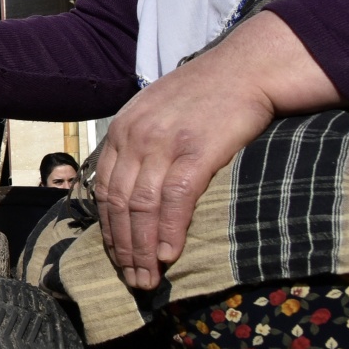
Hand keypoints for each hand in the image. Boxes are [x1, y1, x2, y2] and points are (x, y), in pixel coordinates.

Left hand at [92, 11, 340, 289]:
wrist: (245, 69)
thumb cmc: (204, 94)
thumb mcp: (155, 113)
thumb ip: (138, 145)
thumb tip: (130, 190)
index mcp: (121, 129)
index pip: (103, 189)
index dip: (107, 229)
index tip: (115, 257)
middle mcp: (134, 137)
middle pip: (118, 204)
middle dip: (122, 248)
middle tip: (131, 280)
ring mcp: (163, 144)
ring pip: (142, 208)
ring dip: (142, 249)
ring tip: (147, 278)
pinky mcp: (195, 152)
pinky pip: (174, 200)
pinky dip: (169, 231)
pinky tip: (169, 255)